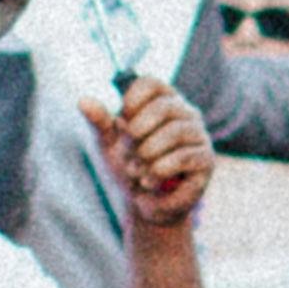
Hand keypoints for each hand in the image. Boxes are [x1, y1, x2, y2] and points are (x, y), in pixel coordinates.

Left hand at [93, 81, 214, 229]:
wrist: (145, 205)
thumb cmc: (130, 168)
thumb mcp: (109, 145)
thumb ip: (100, 123)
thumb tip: (83, 101)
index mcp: (163, 101)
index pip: (150, 83)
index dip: (131, 101)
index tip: (121, 124)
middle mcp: (186, 113)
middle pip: (164, 106)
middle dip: (137, 133)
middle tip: (129, 154)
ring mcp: (199, 135)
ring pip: (174, 132)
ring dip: (147, 155)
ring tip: (136, 172)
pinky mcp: (206, 160)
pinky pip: (183, 158)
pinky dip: (159, 171)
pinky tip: (148, 182)